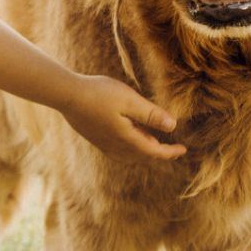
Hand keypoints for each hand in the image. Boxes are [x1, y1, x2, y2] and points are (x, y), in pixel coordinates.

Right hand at [60, 74, 185, 161]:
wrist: (66, 95)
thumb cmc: (99, 94)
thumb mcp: (130, 100)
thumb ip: (151, 114)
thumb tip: (172, 126)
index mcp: (127, 138)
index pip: (154, 152)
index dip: (170, 152)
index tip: (184, 149)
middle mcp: (115, 146)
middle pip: (143, 156)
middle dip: (159, 154)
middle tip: (173, 148)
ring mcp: (104, 144)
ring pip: (130, 156)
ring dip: (144, 153)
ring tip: (153, 143)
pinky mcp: (96, 139)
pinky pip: (119, 152)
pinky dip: (131, 150)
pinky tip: (130, 140)